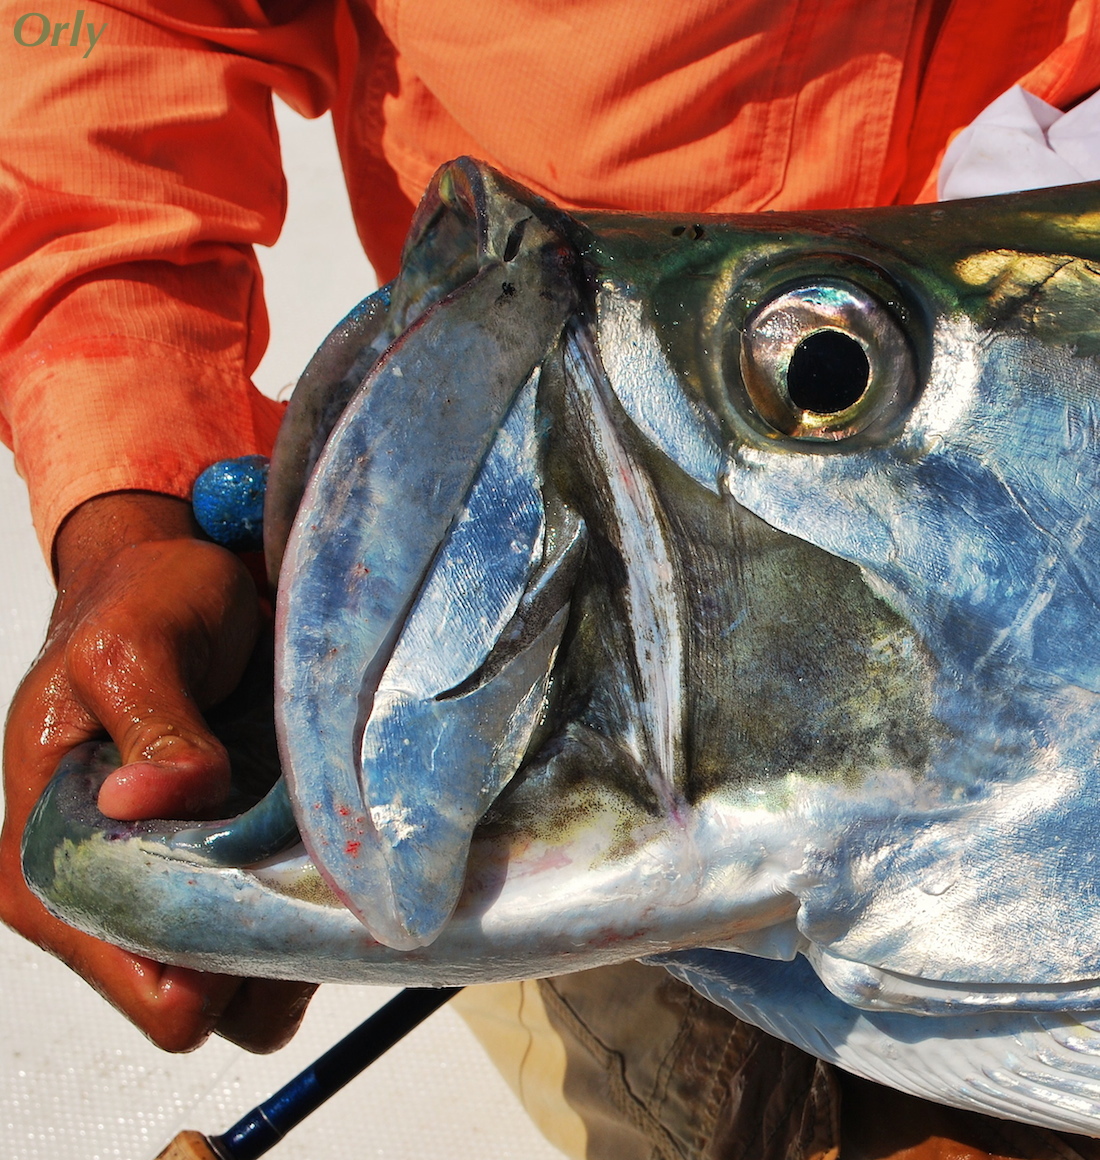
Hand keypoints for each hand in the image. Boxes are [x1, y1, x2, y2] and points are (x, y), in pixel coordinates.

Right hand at [0, 491, 314, 1052]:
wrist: (170, 583)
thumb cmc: (136, 608)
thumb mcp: (133, 648)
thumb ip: (152, 726)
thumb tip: (149, 798)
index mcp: (50, 869)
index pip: (149, 991)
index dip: (221, 963)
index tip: (277, 887)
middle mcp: (105, 901)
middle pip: (208, 1002)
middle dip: (269, 951)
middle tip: (319, 866)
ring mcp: (168, 888)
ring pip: (250, 978)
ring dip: (297, 928)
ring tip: (327, 850)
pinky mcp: (220, 864)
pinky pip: (275, 926)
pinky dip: (309, 900)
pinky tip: (327, 841)